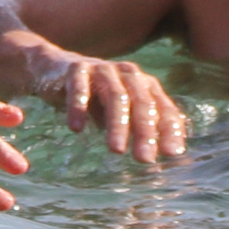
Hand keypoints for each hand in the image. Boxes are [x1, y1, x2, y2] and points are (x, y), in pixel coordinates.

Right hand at [31, 49, 187, 163]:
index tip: (173, 155)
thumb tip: (157, 158)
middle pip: (142, 102)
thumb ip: (138, 128)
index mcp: (144, 84)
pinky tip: (77, 128)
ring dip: (117, 124)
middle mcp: (128, 74)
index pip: (163, 108)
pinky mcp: (76, 69)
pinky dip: (78, 106)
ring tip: (116, 150)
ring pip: (115, 95)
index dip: (170, 131)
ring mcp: (102, 69)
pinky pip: (79, 87)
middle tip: (145, 159)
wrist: (54, 69)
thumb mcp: (120, 113)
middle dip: (145, 132)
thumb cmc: (95, 96)